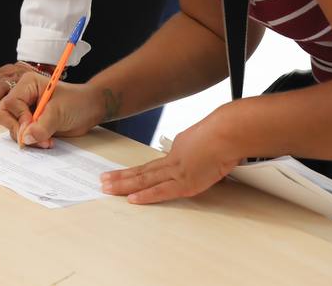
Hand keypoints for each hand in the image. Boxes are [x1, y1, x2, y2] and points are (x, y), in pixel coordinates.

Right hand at [0, 72, 105, 147]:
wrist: (90, 110)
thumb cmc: (77, 102)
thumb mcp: (59, 112)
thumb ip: (42, 126)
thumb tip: (26, 138)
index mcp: (27, 84)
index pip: (11, 102)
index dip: (20, 117)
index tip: (32, 127)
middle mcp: (22, 96)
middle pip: (4, 114)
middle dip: (19, 129)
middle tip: (35, 138)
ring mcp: (25, 110)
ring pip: (12, 127)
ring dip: (27, 138)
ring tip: (46, 141)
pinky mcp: (29, 123)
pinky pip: (21, 135)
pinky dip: (31, 141)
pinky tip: (46, 141)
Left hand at [99, 120, 240, 203]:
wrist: (227, 133)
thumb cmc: (225, 133)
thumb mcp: (209, 139)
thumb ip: (202, 149)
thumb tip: (204, 156)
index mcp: (179, 148)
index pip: (156, 164)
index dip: (139, 170)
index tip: (126, 174)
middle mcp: (173, 158)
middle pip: (143, 170)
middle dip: (122, 176)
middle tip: (104, 180)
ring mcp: (177, 171)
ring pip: (144, 179)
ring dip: (124, 185)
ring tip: (107, 188)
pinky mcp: (185, 183)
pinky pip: (161, 191)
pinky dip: (145, 196)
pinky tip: (132, 199)